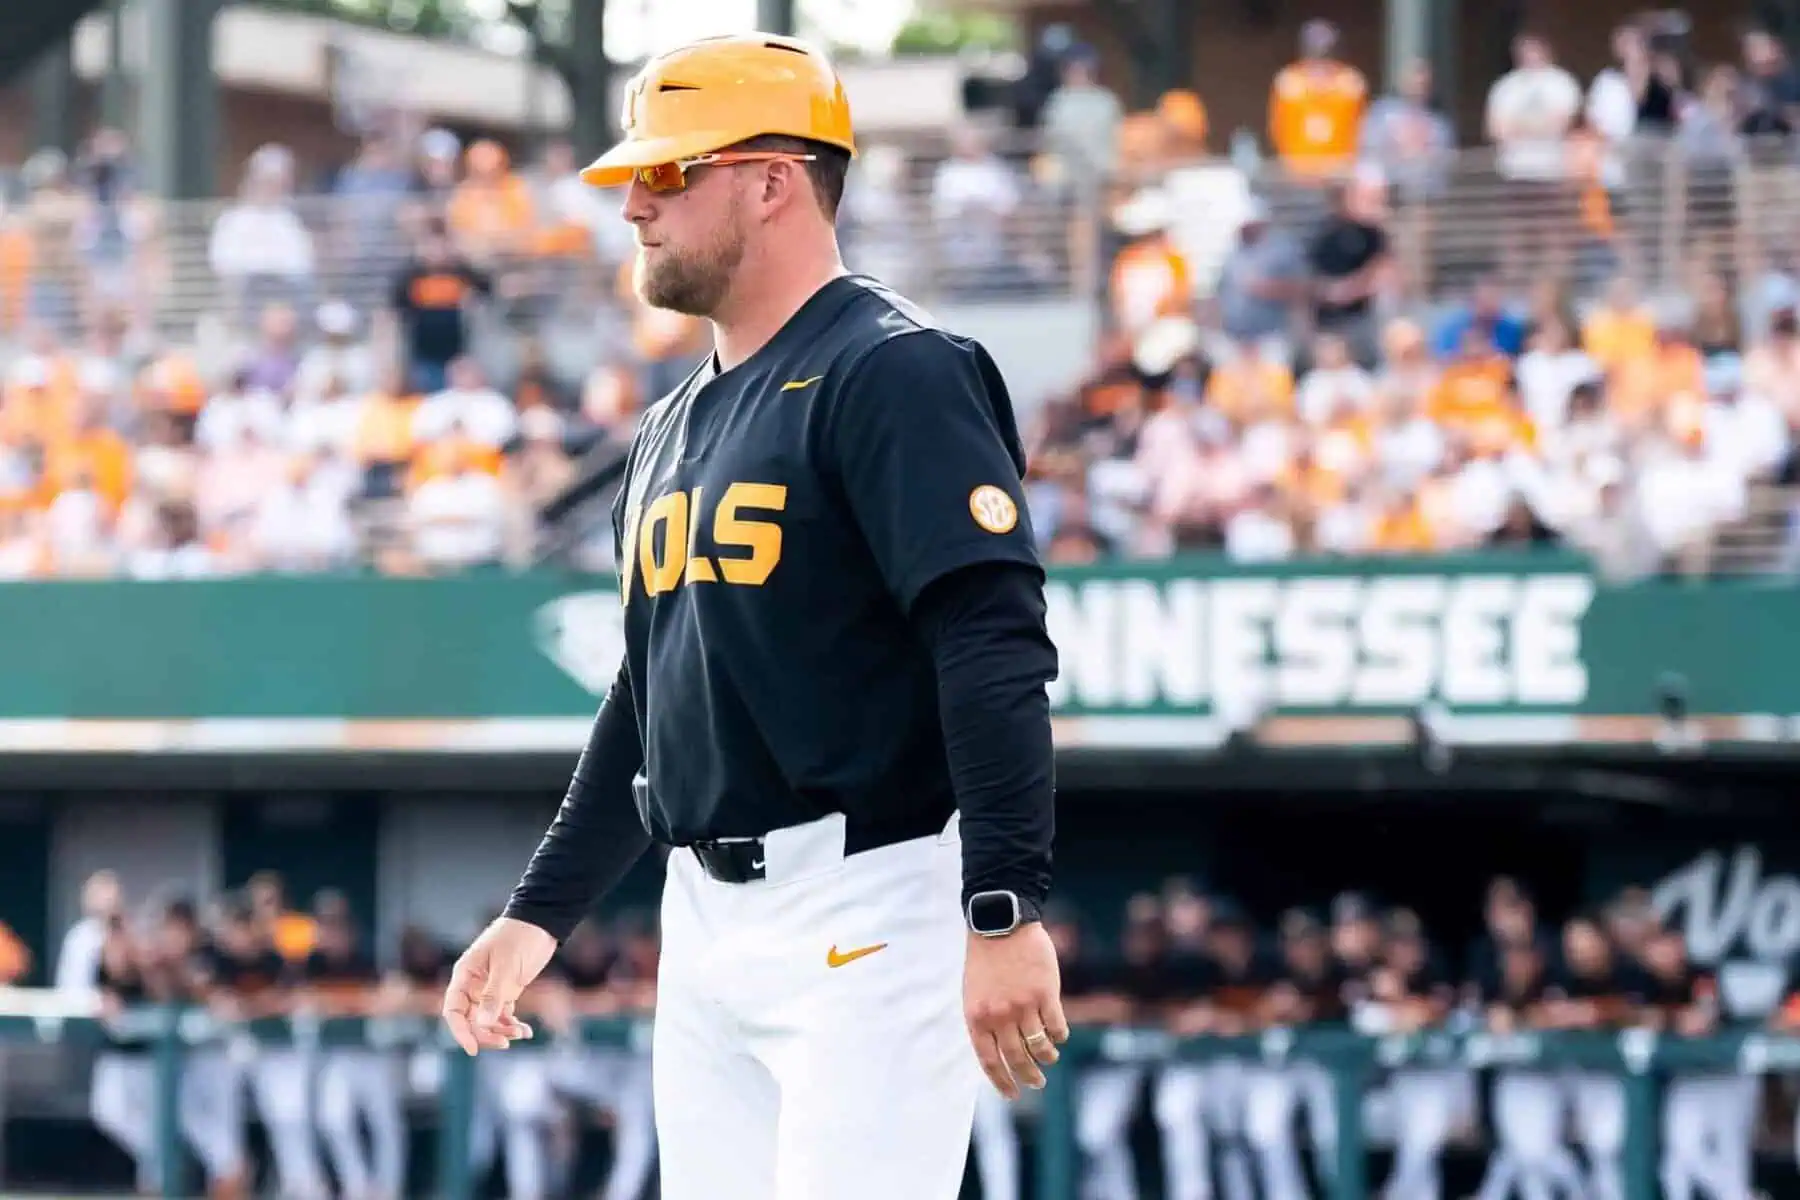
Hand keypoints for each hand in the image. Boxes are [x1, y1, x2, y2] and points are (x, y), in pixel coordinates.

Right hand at [442, 917, 557, 1055]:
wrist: (541, 920)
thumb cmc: (519, 936)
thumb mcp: (506, 965)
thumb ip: (494, 995)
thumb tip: (482, 1025)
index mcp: (465, 975)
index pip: (453, 1010)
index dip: (460, 1031)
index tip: (473, 1049)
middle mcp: (474, 984)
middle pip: (471, 1020)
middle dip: (486, 1034)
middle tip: (506, 1043)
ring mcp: (490, 988)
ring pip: (488, 1020)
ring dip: (501, 1030)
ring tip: (521, 1034)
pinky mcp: (507, 990)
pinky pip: (504, 1014)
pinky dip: (512, 1024)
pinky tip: (526, 1031)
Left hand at [964, 922, 1068, 1099]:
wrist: (1000, 924)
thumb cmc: (985, 959)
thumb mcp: (974, 993)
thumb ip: (985, 1022)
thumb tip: (999, 1052)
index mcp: (977, 1018)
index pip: (990, 1061)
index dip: (1003, 1082)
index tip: (1012, 1095)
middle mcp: (1000, 1016)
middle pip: (1017, 1058)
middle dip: (1029, 1076)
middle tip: (1037, 1083)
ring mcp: (1023, 1006)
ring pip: (1040, 1046)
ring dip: (1046, 1057)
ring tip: (1050, 1057)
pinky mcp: (1045, 994)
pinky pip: (1056, 1027)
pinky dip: (1059, 1036)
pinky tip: (1059, 1035)